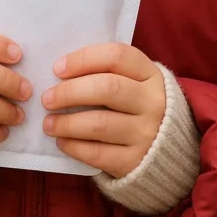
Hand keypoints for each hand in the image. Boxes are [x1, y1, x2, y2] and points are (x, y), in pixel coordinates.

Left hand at [41, 43, 164, 177]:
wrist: (168, 150)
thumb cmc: (137, 106)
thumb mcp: (134, 82)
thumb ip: (106, 71)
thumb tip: (60, 71)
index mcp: (150, 74)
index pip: (116, 56)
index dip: (83, 59)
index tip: (57, 68)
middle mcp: (152, 102)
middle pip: (107, 88)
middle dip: (70, 92)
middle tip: (47, 98)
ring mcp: (146, 133)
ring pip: (99, 124)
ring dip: (67, 123)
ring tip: (48, 123)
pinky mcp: (135, 161)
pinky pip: (98, 153)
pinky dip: (74, 147)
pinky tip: (62, 141)